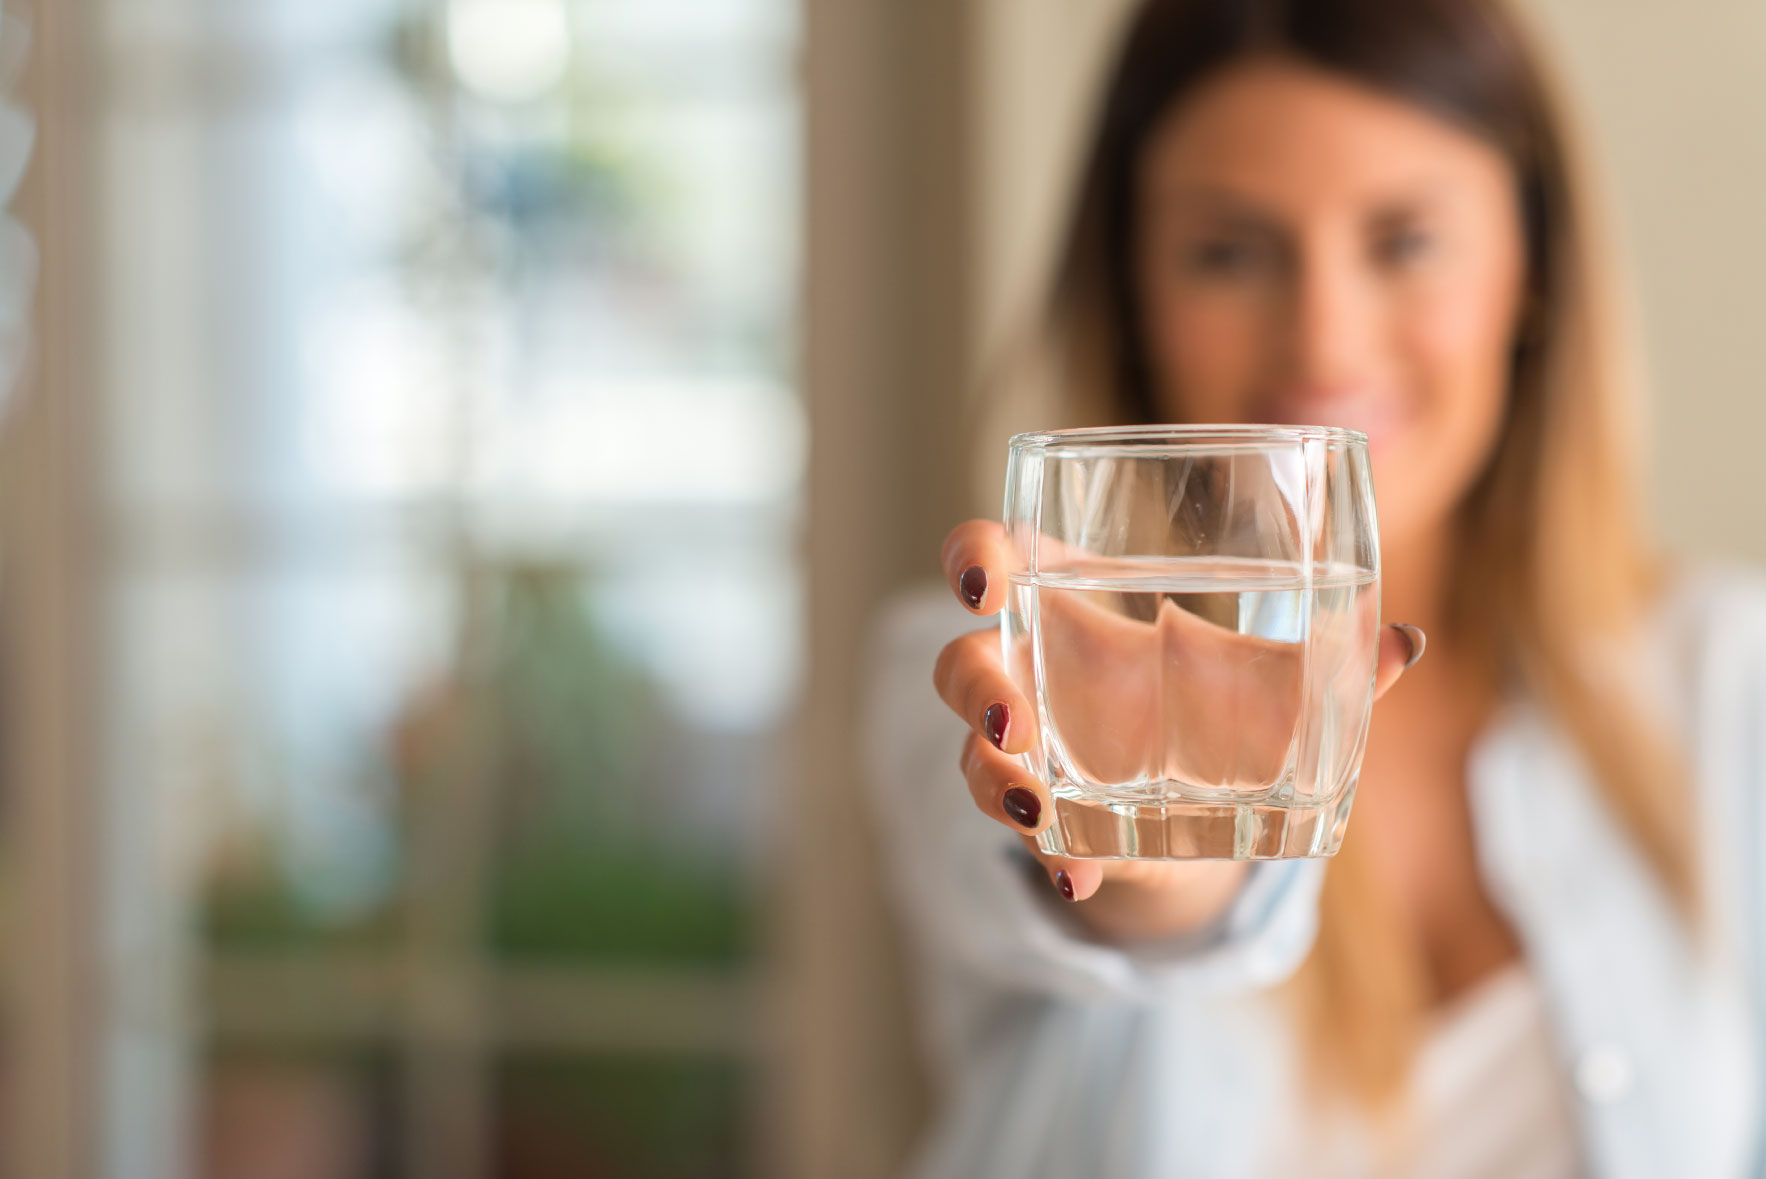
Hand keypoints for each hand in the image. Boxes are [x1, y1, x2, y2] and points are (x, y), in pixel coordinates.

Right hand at [933, 519, 1423, 939]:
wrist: (1204, 809)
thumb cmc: (1222, 707)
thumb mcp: (1271, 682)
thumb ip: (1329, 663)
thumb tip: (1404, 640)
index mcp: (1069, 598)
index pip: (994, 555)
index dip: (972, 557)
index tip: (983, 578)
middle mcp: (1031, 669)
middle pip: (962, 661)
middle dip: (976, 686)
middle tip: (1015, 717)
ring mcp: (1028, 750)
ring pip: (974, 752)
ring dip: (994, 778)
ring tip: (1037, 808)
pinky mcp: (1044, 818)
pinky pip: (1025, 833)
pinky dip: (1054, 855)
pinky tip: (1084, 875)